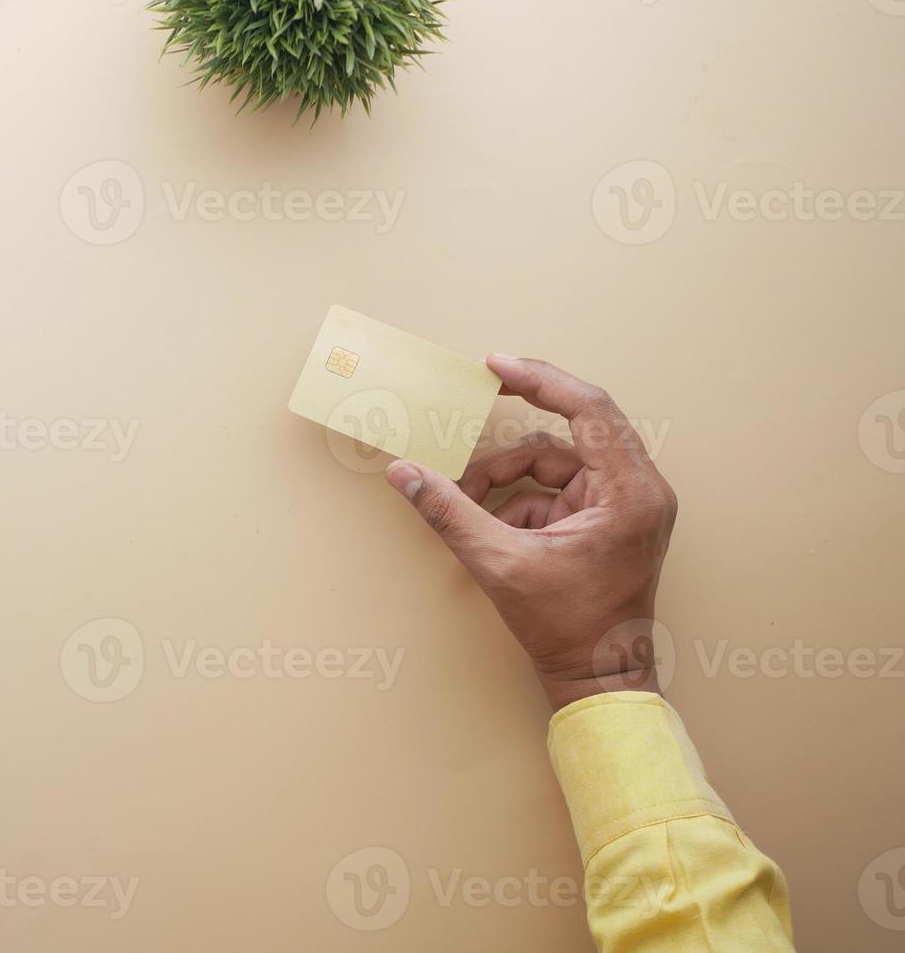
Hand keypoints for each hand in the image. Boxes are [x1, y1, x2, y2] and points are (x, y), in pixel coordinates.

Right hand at [384, 356, 677, 711]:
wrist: (600, 681)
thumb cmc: (570, 630)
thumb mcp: (500, 565)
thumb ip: (450, 511)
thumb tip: (405, 474)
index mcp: (630, 493)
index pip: (590, 410)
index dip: (540, 380)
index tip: (495, 364)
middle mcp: (638, 490)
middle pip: (577, 426)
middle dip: (522, 415)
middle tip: (485, 384)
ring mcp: (625, 505)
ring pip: (557, 460)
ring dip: (508, 475)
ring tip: (467, 498)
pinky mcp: (608, 519)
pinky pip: (557, 487)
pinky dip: (520, 500)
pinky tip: (493, 528)